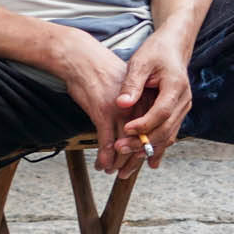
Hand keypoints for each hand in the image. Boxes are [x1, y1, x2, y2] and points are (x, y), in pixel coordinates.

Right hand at [43, 29, 145, 171]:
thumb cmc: (100, 72)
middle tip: (126, 175)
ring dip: (119, 163)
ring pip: (125, 145)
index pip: (152, 131)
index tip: (142, 162)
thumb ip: (133, 104)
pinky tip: (101, 165)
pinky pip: (107, 142)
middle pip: (141, 142)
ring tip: (114, 173)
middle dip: (133, 162)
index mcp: (144, 99)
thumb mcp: (124, 87)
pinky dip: (105, 157)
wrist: (82, 58)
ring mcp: (121, 111)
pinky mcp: (103, 113)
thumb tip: (134, 121)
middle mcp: (136, 106)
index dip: (147, 150)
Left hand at [104, 33, 196, 176]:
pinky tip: (148, 161)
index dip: (144, 124)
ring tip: (127, 157)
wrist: (173, 47)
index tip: (125, 131)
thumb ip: (132, 83)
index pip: (161, 112)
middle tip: (120, 149)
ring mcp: (183, 108)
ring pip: (169, 135)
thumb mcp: (140, 62)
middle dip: (143, 142)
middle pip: (166, 128)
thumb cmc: (156, 52)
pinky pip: (169, 133)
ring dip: (149, 147)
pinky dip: (158, 146)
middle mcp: (184, 100)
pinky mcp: (178, 113)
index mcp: (175, 86)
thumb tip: (122, 104)